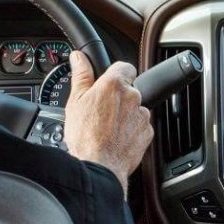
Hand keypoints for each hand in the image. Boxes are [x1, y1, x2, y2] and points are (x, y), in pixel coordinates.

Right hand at [63, 51, 153, 193]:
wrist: (99, 165)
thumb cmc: (85, 136)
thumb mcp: (75, 101)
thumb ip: (81, 75)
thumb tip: (79, 58)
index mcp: (114, 84)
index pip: (124, 67)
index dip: (115, 73)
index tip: (108, 82)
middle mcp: (133, 96)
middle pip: (128, 90)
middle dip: (117, 98)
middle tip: (100, 111)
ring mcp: (142, 115)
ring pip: (135, 109)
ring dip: (124, 115)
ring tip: (107, 128)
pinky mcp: (147, 132)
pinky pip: (140, 126)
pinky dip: (131, 130)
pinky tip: (116, 138)